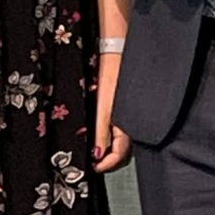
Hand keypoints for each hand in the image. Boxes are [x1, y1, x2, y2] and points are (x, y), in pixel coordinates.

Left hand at [94, 48, 130, 171]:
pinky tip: (92, 133)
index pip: (120, 154)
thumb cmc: (110, 72)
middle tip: (87, 161)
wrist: (113, 47)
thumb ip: (101, 131)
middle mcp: (127, 121)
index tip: (91, 168)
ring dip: (102, 148)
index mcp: (127, 123)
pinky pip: (112, 127)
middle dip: (104, 159)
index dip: (106, 164)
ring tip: (87, 149)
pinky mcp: (117, 105)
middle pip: (119, 150)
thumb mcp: (103, 105)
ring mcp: (122, 113)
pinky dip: (102, 135)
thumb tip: (98, 155)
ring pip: (115, 140)